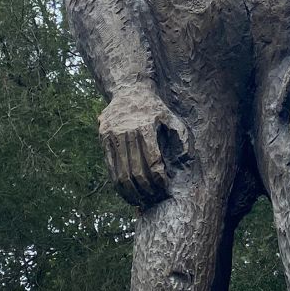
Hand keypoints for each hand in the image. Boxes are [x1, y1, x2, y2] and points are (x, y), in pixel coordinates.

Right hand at [98, 85, 190, 207]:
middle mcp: (127, 131)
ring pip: (121, 172)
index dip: (159, 178)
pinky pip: (110, 168)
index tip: (164, 188)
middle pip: (136, 170)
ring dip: (131, 192)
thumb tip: (185, 160)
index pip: (152, 161)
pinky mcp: (104, 139)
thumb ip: (181, 137)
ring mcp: (113, 135)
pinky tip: (127, 193)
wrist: (129, 89)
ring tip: (141, 201)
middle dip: (146, 189)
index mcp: (145, 126)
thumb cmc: (155, 108)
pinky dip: (118, 184)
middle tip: (154, 198)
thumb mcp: (172, 117)